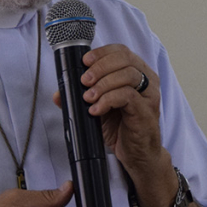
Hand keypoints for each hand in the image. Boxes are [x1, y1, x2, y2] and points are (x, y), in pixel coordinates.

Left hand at [69, 44, 162, 173]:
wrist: (136, 155)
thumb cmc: (121, 128)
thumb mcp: (98, 109)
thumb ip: (80, 98)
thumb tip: (58, 94)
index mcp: (137, 73)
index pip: (121, 51)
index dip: (101, 53)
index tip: (85, 62)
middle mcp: (147, 80)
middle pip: (124, 59)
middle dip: (99, 68)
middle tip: (84, 81)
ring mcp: (148, 95)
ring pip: (127, 75)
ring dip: (102, 84)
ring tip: (88, 98)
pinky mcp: (146, 111)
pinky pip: (127, 96)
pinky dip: (107, 100)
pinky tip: (96, 110)